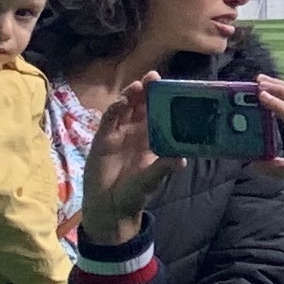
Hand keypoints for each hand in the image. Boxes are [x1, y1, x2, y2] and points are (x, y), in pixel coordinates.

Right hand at [76, 81, 169, 242]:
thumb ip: (163, 168)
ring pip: (126, 108)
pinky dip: (114, 110)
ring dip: (131, 96)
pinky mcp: (103, 139)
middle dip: (148, 90)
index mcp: (154, 138)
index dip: (165, 100)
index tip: (174, 86)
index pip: (161, 113)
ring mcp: (119, 133)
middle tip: (155, 77)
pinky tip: (121, 102)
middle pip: (143, 105)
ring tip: (139, 86)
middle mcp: (137, 132)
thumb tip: (181, 159)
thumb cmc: (136, 192)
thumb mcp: (152, 179)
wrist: (111, 207)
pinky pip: (109, 120)